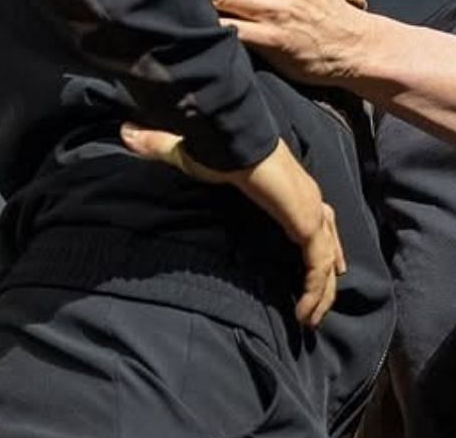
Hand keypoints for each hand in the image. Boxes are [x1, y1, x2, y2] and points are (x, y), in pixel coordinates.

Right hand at [120, 124, 345, 326]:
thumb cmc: (219, 147)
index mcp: (290, 187)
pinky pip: (317, 267)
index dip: (322, 242)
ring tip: (309, 321)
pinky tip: (303, 313)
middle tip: (316, 306)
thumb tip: (127, 134)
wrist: (233, 138)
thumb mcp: (193, 157)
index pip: (317, 218)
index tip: (322, 266)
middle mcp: (308, 198)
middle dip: (326, 276)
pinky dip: (314, 291)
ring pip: (326, 262)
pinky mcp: (307, 222)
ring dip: (321, 293)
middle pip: (329, 244)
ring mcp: (311, 210)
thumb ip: (163, 150)